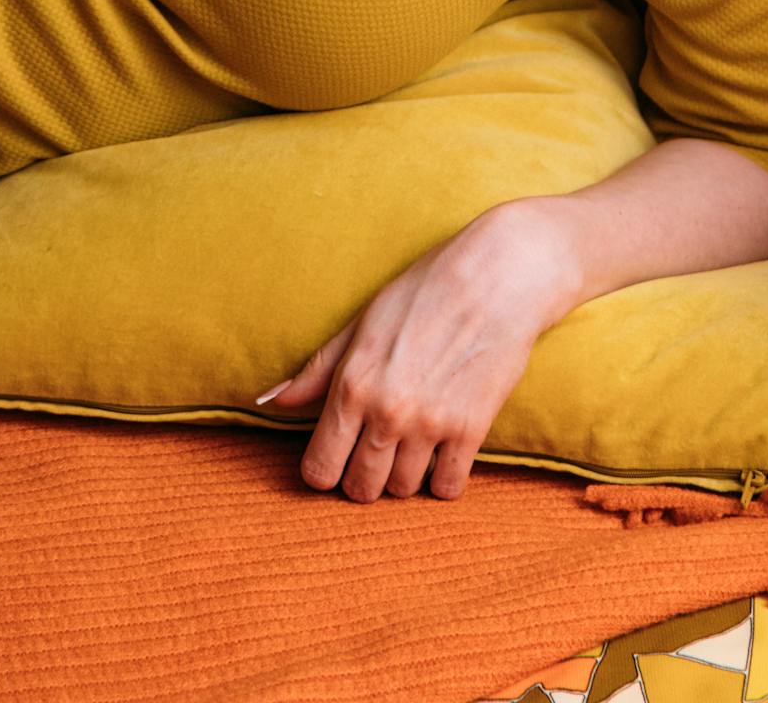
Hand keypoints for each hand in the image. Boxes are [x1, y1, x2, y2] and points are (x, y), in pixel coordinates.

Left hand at [251, 200, 582, 501]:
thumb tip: (269, 402)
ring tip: (409, 442)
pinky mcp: (472, 431)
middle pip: (359, 490)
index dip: (323, 469)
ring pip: (402, 490)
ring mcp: (431, 424)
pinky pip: (447, 488)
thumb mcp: (362, 323)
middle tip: (373, 450)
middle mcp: (387, 412)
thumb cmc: (424, 290)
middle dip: (360, 477)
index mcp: (352, 384)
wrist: (498, 276)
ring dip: (402, 475)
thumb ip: (316, 370)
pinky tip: (442, 450)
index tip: (336, 456)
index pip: (319, 469)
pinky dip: (442, 478)